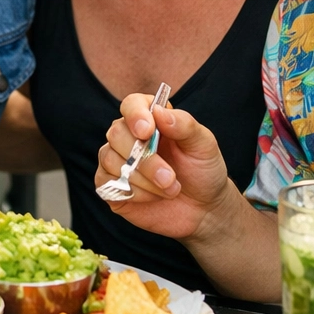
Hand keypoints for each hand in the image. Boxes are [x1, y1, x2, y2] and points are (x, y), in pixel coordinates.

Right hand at [94, 93, 233, 241]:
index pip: (131, 105)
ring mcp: (117, 160)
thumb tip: (159, 111)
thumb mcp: (204, 145)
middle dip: (145, 159)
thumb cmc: (203, 171)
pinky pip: (109, 183)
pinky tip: (154, 197)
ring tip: (170, 189)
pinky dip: (135, 192)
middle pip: (117, 134)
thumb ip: (184, 125)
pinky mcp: (111, 185)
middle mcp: (129, 136)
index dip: (135, 115)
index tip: (148, 131)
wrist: (203, 209)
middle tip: (170, 177)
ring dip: (143, 179)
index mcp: (151, 119)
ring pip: (111, 160)